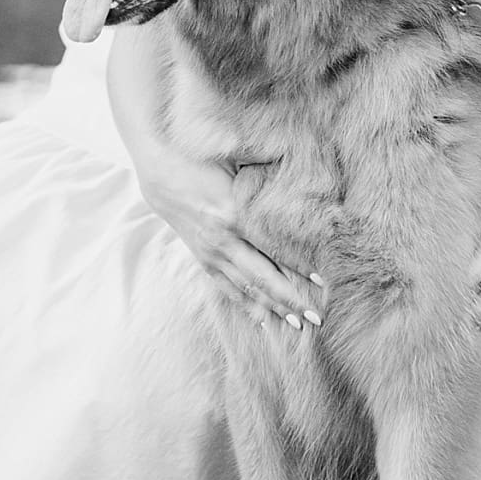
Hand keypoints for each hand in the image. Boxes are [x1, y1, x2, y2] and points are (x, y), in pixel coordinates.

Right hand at [109, 24, 319, 331]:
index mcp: (233, 212)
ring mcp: (208, 251)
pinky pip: (225, 286)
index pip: (273, 247)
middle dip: (290, 299)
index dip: (298, 265)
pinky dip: (245, 304)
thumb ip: (265, 166)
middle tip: (317, 315)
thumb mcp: (234, 157)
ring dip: (272, 308)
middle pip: (262, 277)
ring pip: (244, 287)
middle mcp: (221, 238)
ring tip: (296, 325)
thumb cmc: (199, 155)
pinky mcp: (200, 255)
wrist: (156, 164)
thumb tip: (297, 167)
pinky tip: (261, 319)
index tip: (324, 279)